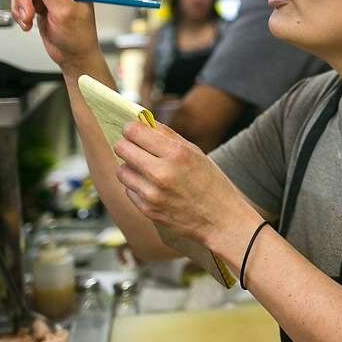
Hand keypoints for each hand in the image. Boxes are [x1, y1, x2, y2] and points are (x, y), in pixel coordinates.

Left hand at [113, 121, 255, 246]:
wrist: (221, 219)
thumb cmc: (210, 182)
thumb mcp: (195, 152)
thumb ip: (167, 135)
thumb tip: (141, 121)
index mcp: (176, 153)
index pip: (134, 131)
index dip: (132, 128)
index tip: (135, 131)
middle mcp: (161, 173)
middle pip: (121, 148)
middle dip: (127, 145)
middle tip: (136, 148)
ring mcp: (152, 194)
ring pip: (121, 170)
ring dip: (131, 167)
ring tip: (147, 170)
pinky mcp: (147, 210)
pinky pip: (128, 190)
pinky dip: (137, 186)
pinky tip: (154, 188)